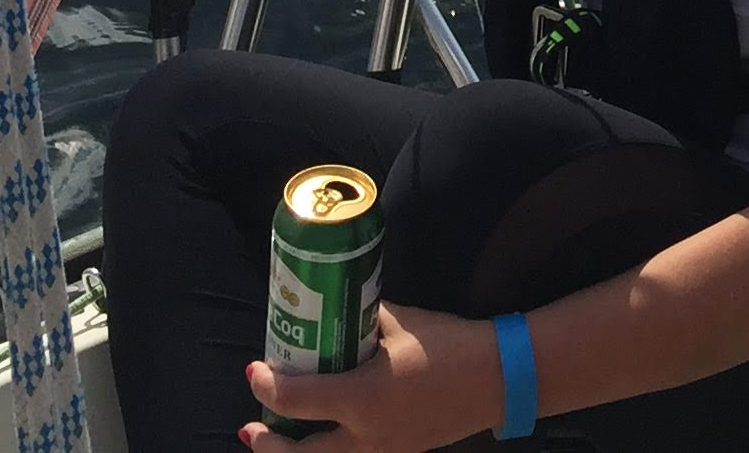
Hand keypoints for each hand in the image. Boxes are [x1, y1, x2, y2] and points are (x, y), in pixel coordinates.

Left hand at [243, 302, 505, 452]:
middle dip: (268, 444)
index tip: (255, 371)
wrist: (497, 378)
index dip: (266, 386)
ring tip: (276, 441)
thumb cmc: (448, 344)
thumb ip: (361, 320)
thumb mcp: (400, 322)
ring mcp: (384, 452)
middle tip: (250, 425)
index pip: (297, 399)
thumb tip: (334, 309)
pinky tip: (323, 440)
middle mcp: (367, 435)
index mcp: (364, 398)